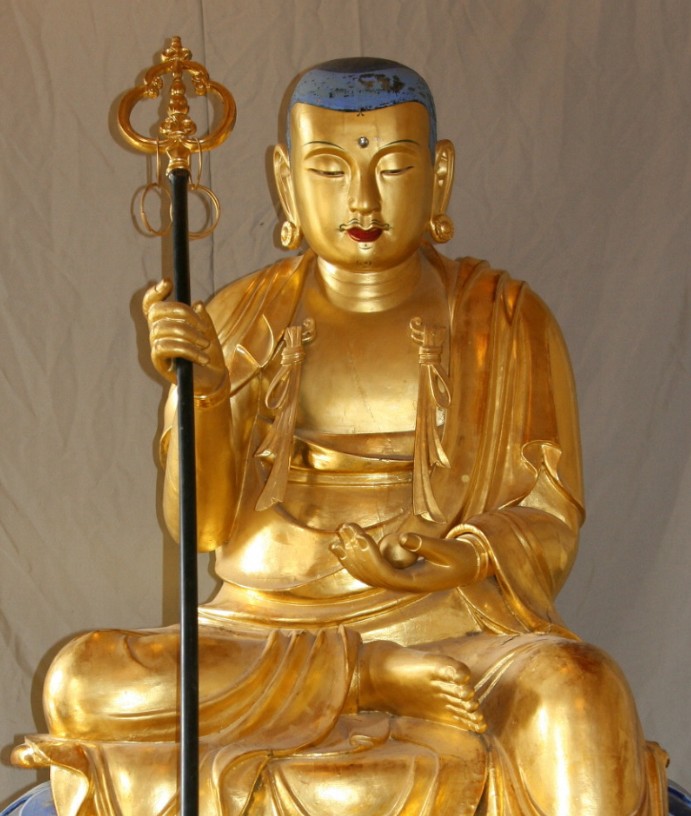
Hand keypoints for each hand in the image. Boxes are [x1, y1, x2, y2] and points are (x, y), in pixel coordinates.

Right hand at [142, 279, 227, 396]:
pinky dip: (188, 350)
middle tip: (202, 325)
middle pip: (157, 312)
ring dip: (189, 334)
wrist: (212, 380)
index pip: (152, 305)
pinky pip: (166, 348)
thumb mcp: (209, 332)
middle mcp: (157, 333)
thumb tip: (197, 303)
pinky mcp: (159, 362)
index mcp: (167, 323)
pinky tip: (203, 357)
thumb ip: (202, 318)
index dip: (155, 292)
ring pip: (164, 329)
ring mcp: (156, 347)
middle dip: (181, 312)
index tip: (168, 282)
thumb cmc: (208, 354)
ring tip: (206, 344)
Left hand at [331, 524, 486, 592]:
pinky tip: (339, 547)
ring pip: (366, 573)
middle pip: (371, 574)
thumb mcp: (447, 550)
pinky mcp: (393, 574)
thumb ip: (427, 545)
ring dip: (351, 554)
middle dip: (356, 550)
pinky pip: (369, 569)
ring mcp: (396, 582)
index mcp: (414, 583)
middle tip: (346, 527)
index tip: (360, 537)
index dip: (370, 557)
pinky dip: (354, 558)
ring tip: (339, 533)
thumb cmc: (458, 557)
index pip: (385, 573)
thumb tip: (404, 537)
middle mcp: (401, 586)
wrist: (465, 567)